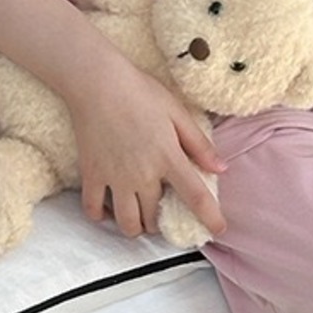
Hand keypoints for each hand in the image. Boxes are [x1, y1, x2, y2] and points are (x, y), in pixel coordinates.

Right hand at [69, 59, 227, 239]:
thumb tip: (222, 168)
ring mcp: (114, 178)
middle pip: (155, 218)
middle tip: (163, 212)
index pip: (195, 196)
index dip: (210, 217)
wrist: (97, 83)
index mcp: (168, 157)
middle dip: (162, 222)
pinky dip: (101, 215)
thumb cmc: (141, 92)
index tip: (218, 230)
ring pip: (127, 222)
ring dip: (136, 227)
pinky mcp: (91, 175)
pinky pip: (94, 209)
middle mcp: (142, 174)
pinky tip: (109, 207)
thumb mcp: (177, 112)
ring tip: (139, 217)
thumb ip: (199, 143)